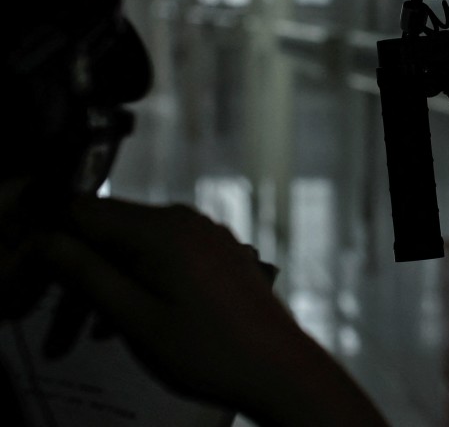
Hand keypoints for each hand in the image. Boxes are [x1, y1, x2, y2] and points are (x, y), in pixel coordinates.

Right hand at [39, 197, 386, 425]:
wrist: (280, 369)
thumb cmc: (209, 350)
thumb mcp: (135, 319)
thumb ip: (88, 274)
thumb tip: (49, 239)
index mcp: (161, 228)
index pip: (84, 211)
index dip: (53, 242)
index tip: (38, 281)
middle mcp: (185, 218)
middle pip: (110, 229)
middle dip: (80, 270)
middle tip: (64, 324)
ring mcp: (208, 232)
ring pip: (138, 245)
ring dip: (110, 281)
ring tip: (94, 334)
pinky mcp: (221, 250)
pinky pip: (168, 253)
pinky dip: (142, 280)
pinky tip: (134, 319)